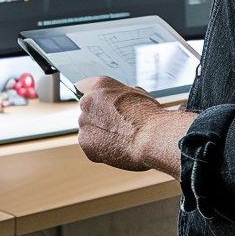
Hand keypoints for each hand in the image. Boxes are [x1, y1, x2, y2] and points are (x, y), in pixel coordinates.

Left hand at [76, 77, 193, 175]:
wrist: (151, 137)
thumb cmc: (149, 116)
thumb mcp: (135, 94)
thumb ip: (118, 96)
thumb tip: (116, 102)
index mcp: (100, 85)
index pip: (82, 86)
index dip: (92, 98)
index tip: (94, 106)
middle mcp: (87, 101)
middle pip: (88, 111)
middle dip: (98, 119)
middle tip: (117, 128)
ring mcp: (84, 122)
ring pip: (88, 130)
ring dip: (99, 135)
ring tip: (121, 140)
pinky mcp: (85, 142)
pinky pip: (90, 146)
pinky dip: (100, 150)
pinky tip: (117, 148)